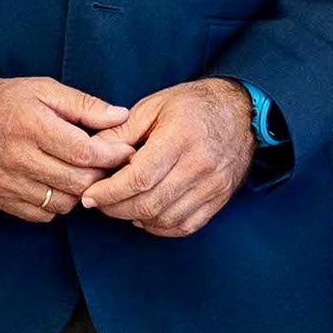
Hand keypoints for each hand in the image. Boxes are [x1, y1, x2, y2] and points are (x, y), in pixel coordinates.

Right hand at [0, 77, 136, 222]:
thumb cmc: (2, 101)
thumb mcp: (43, 90)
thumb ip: (84, 104)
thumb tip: (120, 116)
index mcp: (33, 126)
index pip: (85, 153)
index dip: (112, 156)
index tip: (125, 152)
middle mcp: (20, 158)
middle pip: (78, 182)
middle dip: (102, 176)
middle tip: (108, 166)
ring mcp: (8, 183)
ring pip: (64, 203)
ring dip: (80, 192)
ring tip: (82, 174)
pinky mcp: (0, 199)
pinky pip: (42, 215)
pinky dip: (57, 205)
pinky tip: (57, 186)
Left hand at [77, 77, 255, 238]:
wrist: (241, 110)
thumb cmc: (193, 105)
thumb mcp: (152, 106)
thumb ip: (120, 132)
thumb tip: (90, 153)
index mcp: (180, 138)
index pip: (140, 178)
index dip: (110, 192)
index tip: (91, 196)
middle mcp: (199, 166)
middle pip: (150, 203)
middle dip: (116, 209)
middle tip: (99, 203)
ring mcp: (213, 185)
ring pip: (166, 218)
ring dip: (136, 219)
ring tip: (120, 207)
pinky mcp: (220, 198)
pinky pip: (186, 226)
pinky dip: (161, 227)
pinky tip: (146, 217)